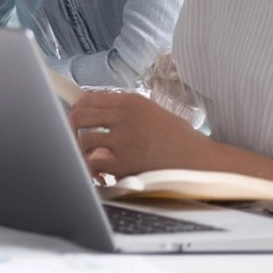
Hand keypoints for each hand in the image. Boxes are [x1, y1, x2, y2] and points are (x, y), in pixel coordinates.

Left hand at [68, 91, 211, 176]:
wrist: (200, 161)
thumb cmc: (179, 139)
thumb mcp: (153, 112)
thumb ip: (125, 111)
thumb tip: (97, 113)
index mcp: (130, 101)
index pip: (88, 98)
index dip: (77, 109)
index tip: (77, 119)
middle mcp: (124, 116)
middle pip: (78, 115)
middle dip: (72, 127)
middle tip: (76, 139)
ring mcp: (123, 138)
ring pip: (82, 139)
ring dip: (81, 150)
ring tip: (88, 158)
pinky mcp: (124, 161)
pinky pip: (93, 163)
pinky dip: (92, 170)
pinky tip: (101, 175)